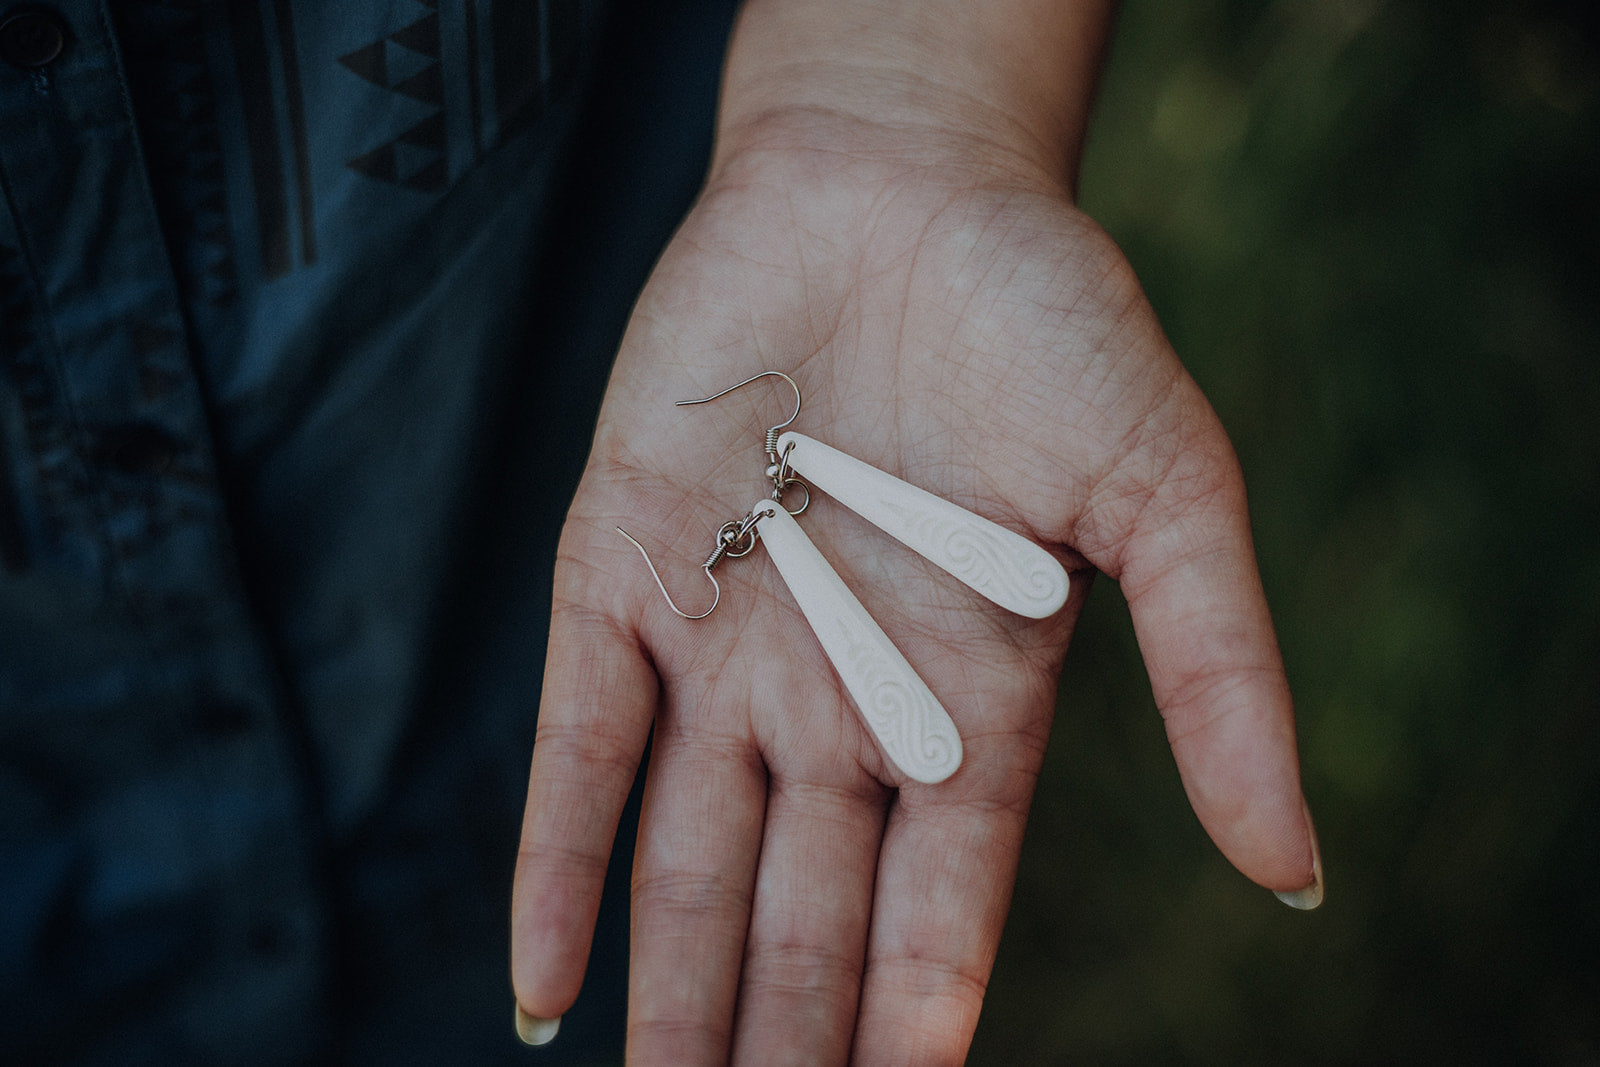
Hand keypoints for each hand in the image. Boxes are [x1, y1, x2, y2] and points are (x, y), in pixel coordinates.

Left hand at [509, 106, 1318, 1059]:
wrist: (897, 179)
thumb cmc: (1048, 318)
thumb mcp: (1167, 488)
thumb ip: (1222, 673)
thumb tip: (1294, 867)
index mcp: (969, 691)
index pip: (937, 898)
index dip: (917, 1008)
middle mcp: (839, 693)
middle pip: (800, 909)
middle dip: (783, 1036)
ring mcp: (724, 640)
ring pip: (686, 858)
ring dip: (672, 995)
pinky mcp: (621, 567)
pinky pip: (578, 742)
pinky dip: (558, 862)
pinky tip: (545, 989)